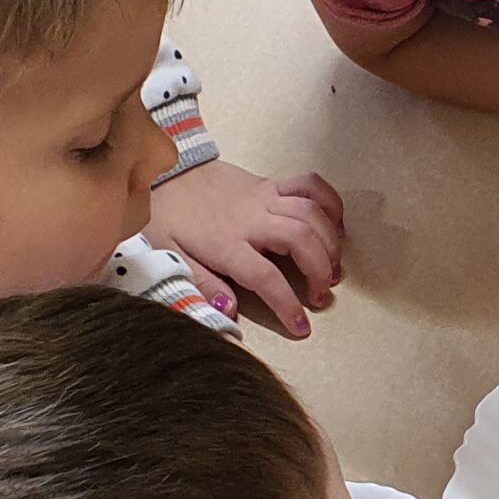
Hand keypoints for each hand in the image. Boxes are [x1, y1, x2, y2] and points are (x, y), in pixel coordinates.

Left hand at [146, 161, 344, 339]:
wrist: (163, 171)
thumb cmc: (167, 218)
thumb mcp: (171, 256)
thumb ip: (202, 283)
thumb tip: (230, 310)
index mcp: (226, 244)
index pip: (266, 277)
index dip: (287, 304)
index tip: (301, 327)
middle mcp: (252, 219)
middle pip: (301, 240)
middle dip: (321, 271)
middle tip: (323, 295)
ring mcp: (265, 197)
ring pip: (312, 213)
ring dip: (331, 242)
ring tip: (334, 268)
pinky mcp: (271, 182)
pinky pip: (309, 185)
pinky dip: (330, 203)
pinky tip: (336, 226)